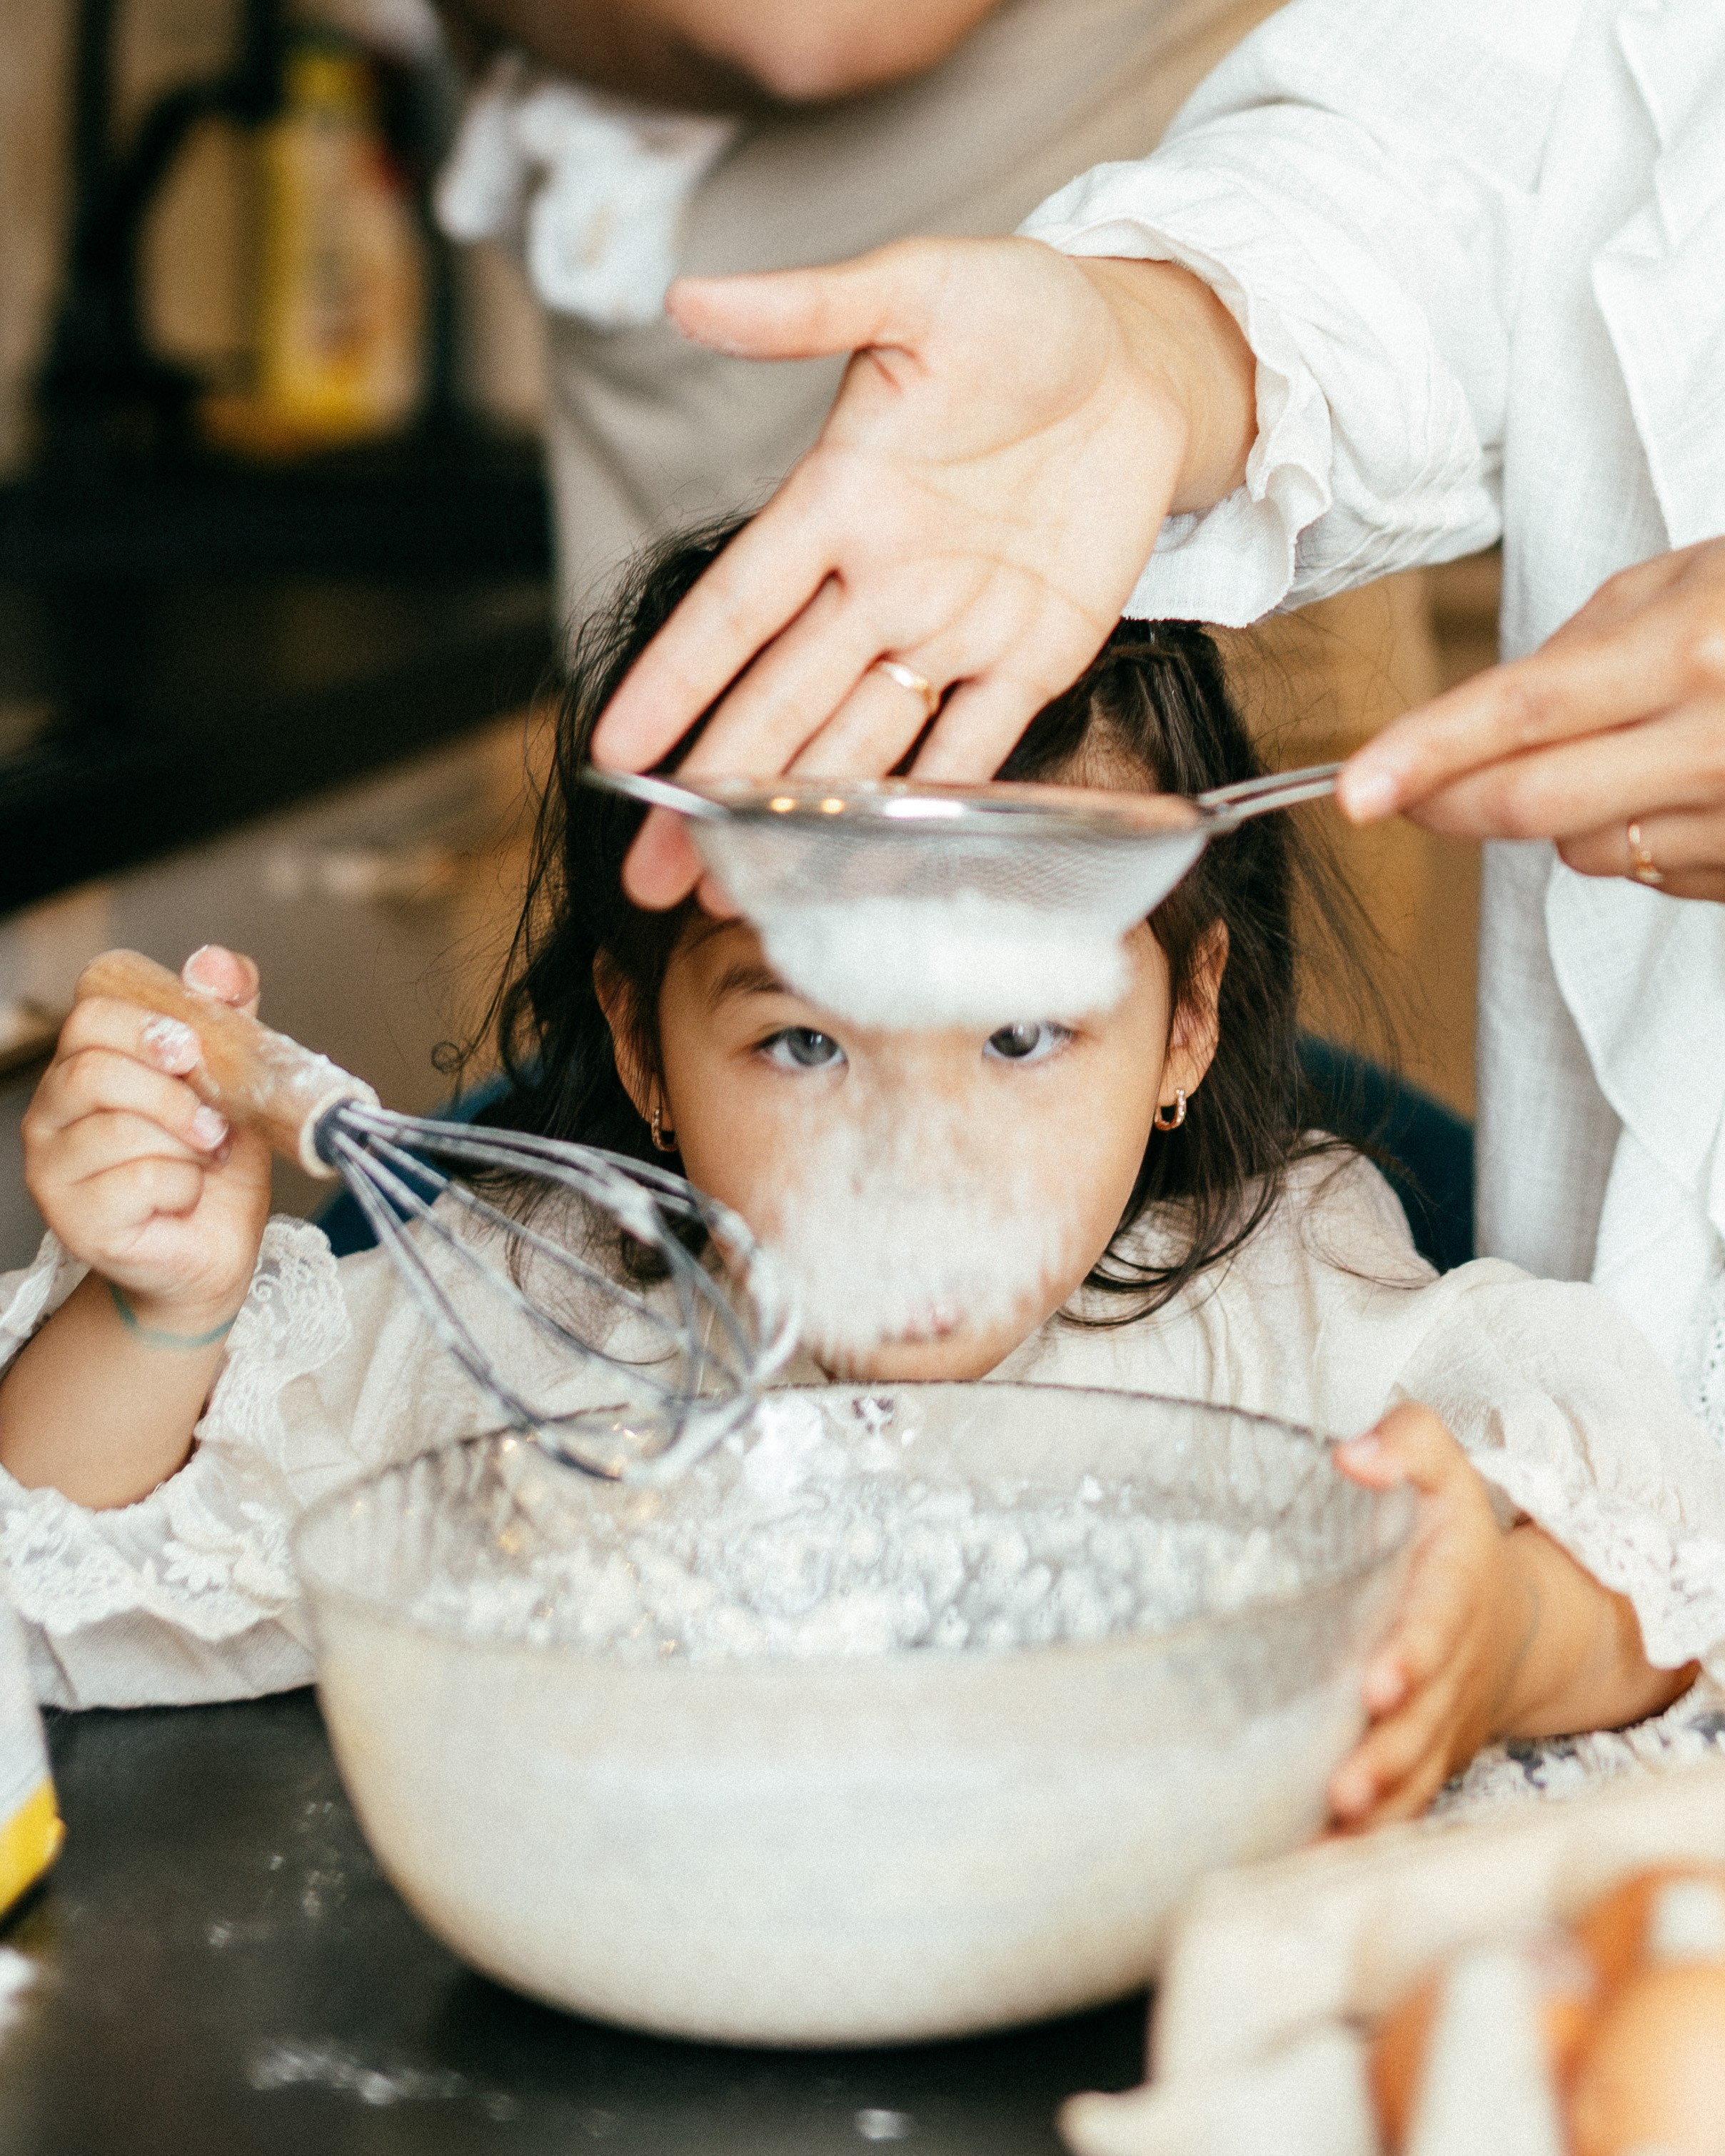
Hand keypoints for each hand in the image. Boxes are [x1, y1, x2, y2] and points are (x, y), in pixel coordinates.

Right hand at [22, 945, 272, 1332]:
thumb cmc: (213, 1165)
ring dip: (185, 1144)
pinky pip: (137, 1179)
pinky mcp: (73, 1219)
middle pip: (97, 1067)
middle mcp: (52, 1111)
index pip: (90, 1011)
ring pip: (119, 1127)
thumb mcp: (232, 1081)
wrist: (215, 1250)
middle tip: (212, 1123)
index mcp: (84, 1063)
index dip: (148, 1024)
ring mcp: (52, 1167)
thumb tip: (215, 964)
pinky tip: (182, 1197)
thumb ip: (226, 1018)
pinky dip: (182, 1185)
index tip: (193, 1050)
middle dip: (175, 1094)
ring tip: (201, 1161)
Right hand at [591, 235, 1255, 905]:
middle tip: (654, 876)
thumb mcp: (918, 290)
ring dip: (800, 819)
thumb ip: (809, 308)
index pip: (735, 610)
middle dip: (715, 794)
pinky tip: (871, 864)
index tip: (617, 755)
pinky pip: (972, 743)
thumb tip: (687, 295)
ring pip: (859, 743)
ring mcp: (953, 629)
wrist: (1145, 356)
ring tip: (738, 893)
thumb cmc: (1026, 312)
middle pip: (779, 705)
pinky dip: (928, 803)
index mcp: (837, 504)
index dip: (676, 684)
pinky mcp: (1032, 658)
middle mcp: (880, 584)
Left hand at [1327, 1406, 1530, 1829]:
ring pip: (1415, 1773)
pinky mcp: (1422, 1758)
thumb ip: (1407, 1442)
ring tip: (1329, 1826)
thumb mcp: (1442, 1468)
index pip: (1437, 1623)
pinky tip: (1310, 1856)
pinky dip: (1363, 1836)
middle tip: (1347, 1780)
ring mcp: (1439, 1721)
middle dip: (1388, 1751)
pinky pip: (1401, 1804)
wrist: (1511, 1620)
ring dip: (1377, 1805)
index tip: (1379, 1681)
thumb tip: (1351, 1453)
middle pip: (1424, 1718)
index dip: (1413, 1654)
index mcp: (1452, 1591)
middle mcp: (1449, 1666)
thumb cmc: (1450, 1536)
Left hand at [1338, 537, 1724, 900]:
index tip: (1354, 790)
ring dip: (1556, 811)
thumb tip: (1486, 716)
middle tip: (1390, 792)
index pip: (1522, 711)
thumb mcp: (1689, 581)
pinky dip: (1629, 833)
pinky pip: (1647, 870)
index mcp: (1690, 652)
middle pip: (1526, 801)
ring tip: (1614, 749)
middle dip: (1441, 801)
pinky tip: (1673, 784)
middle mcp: (1712, 743)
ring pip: (1580, 849)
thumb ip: (1580, 644)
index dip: (1424, 752)